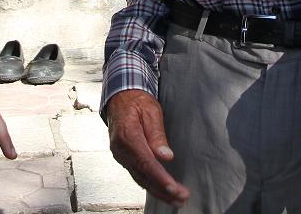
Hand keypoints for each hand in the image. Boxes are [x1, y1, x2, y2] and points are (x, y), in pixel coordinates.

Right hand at [106, 90, 189, 206]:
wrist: (119, 100)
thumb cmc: (136, 102)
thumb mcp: (150, 111)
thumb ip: (157, 134)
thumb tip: (166, 156)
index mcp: (127, 135)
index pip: (145, 161)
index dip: (160, 177)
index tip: (173, 188)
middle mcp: (121, 149)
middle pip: (143, 174)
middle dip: (163, 189)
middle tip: (181, 198)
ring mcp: (121, 155)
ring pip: (140, 178)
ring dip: (158, 191)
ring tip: (176, 200)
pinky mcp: (124, 158)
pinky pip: (137, 175)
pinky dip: (150, 186)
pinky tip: (162, 192)